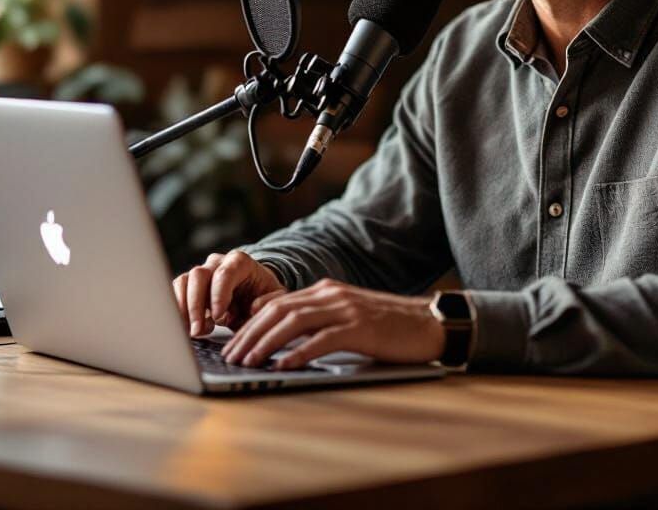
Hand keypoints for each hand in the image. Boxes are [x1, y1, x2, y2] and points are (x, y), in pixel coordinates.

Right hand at [172, 250, 285, 336]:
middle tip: (198, 330)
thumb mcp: (274, 298)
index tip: (218, 316)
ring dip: (184, 309)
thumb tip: (254, 307)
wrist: (254, 290)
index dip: (219, 295)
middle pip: (199, 275)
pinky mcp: (190, 284)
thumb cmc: (263, 295)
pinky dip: (178, 310)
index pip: (225, 273)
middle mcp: (218, 262)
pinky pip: (176, 292)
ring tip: (194, 331)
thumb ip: (269, 301)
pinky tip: (186, 327)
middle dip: (196, 304)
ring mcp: (202, 271)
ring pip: (183, 281)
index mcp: (240, 262)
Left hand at [221, 278, 446, 368]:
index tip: (232, 345)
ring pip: (293, 323)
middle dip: (249, 335)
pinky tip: (282, 366)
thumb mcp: (346, 316)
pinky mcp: (359, 328)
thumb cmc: (386, 326)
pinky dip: (298, 353)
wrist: (427, 322)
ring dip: (265, 344)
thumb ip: (318, 321)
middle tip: (230, 357)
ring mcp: (345, 310)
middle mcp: (330, 295)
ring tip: (247, 363)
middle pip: (278, 311)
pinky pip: (321, 340)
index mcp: (324, 291)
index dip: (250, 324)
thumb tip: (282, 338)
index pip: (276, 304)